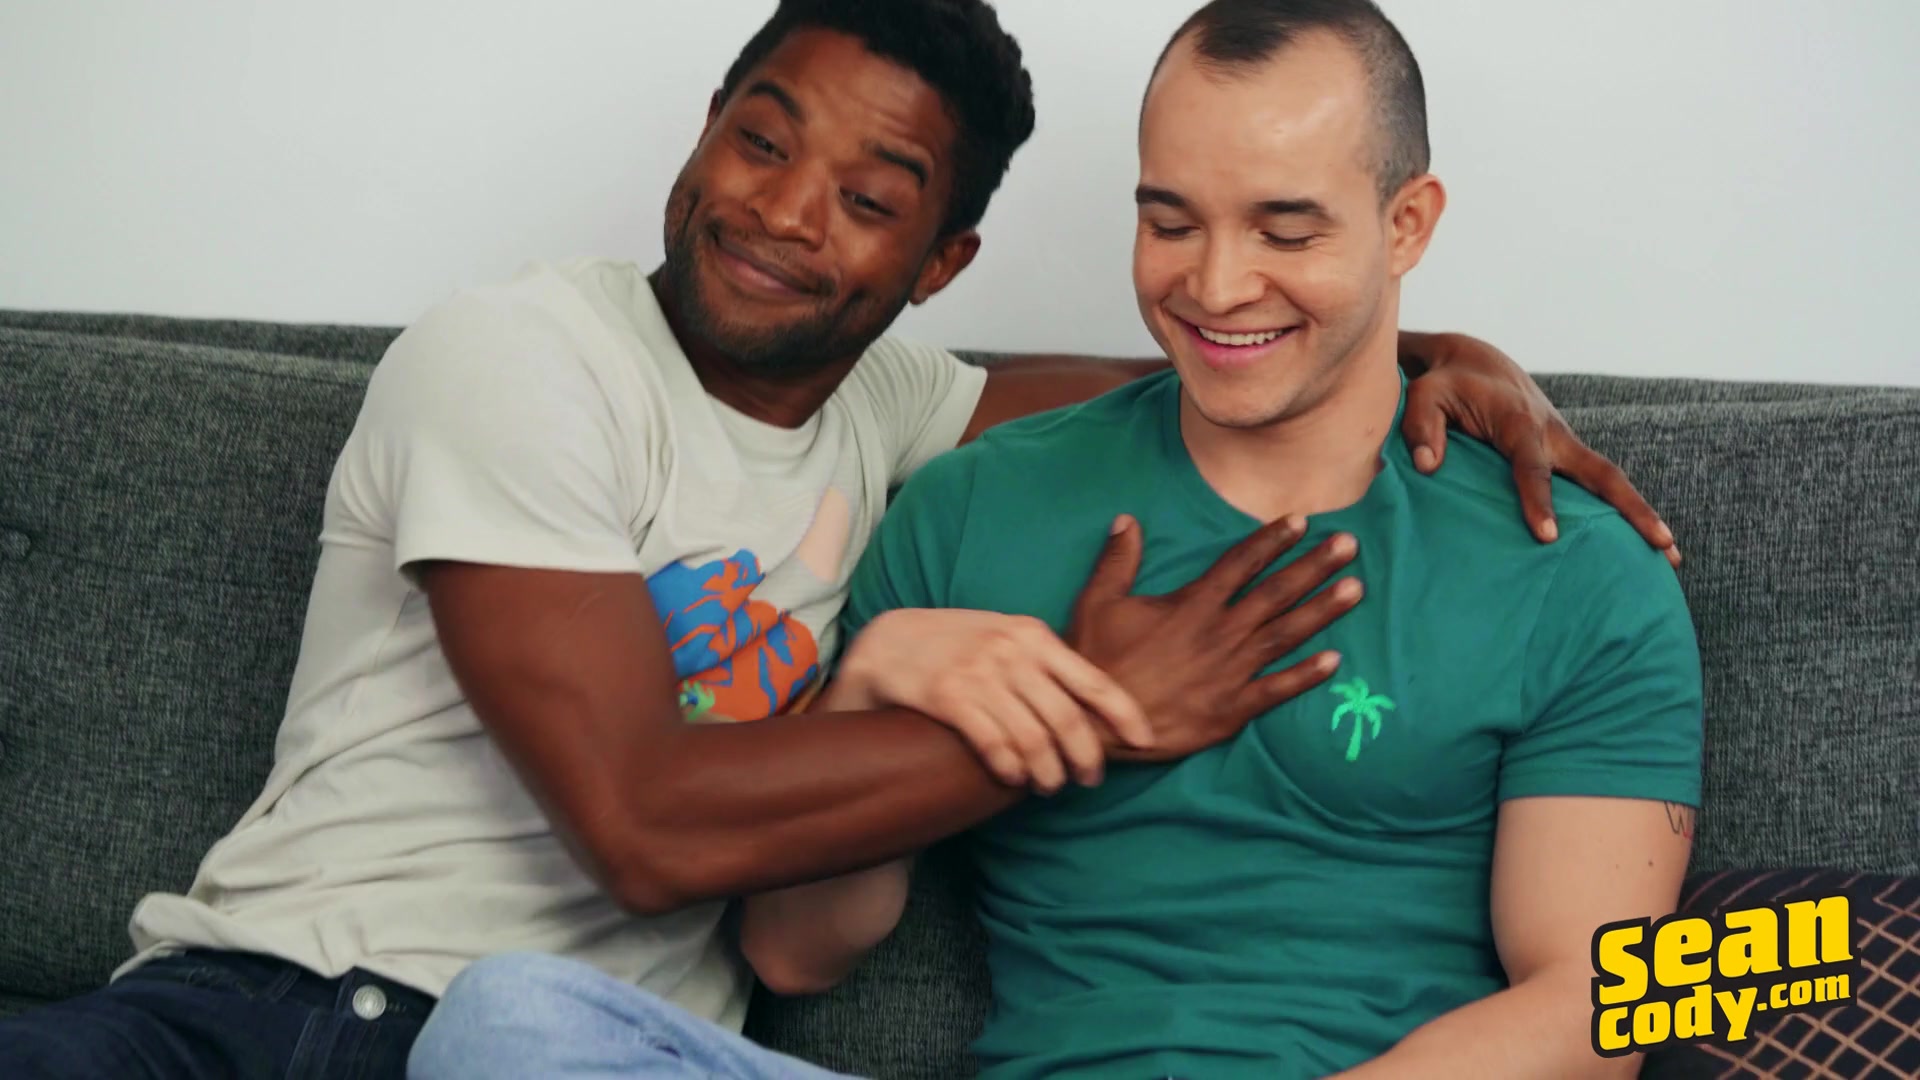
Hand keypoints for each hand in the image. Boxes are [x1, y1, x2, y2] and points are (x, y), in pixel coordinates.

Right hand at [833, 609, 1153, 792]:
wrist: (887, 642)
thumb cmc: (957, 645)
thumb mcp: (1006, 636)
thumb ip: (1045, 662)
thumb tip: (1095, 705)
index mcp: (1034, 635)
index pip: (1095, 681)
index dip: (1126, 716)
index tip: (1146, 743)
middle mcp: (1011, 651)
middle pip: (1068, 719)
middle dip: (1086, 758)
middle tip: (1089, 779)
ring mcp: (979, 673)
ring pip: (1033, 739)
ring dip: (1048, 773)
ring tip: (1050, 786)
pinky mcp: (948, 696)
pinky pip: (993, 743)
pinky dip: (1010, 769)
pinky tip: (1014, 780)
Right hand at [1067, 513, 1360, 761]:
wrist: (1098, 724)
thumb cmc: (1097, 662)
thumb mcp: (1097, 602)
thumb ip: (1117, 560)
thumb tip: (1127, 519)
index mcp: (1191, 605)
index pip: (1240, 563)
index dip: (1272, 540)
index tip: (1302, 521)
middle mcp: (1219, 633)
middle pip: (1275, 593)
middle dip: (1314, 566)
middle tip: (1349, 544)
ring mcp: (1230, 672)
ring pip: (1285, 635)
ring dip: (1322, 610)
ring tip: (1356, 589)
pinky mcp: (1231, 709)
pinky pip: (1276, 689)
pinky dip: (1307, 675)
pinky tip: (1336, 660)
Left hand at [1400, 331, 1679, 566]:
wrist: (1475, 362)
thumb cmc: (1446, 383)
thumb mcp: (1425, 396)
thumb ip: (1422, 427)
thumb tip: (1426, 466)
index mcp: (1518, 420)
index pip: (1530, 465)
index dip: (1538, 499)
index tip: (1548, 537)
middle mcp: (1553, 433)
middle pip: (1601, 473)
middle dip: (1632, 509)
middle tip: (1663, 546)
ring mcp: (1565, 444)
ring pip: (1609, 480)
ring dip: (1640, 515)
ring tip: (1671, 558)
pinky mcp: (1566, 454)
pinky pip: (1596, 484)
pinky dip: (1618, 512)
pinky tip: (1633, 547)